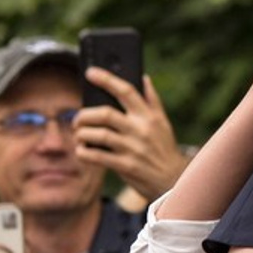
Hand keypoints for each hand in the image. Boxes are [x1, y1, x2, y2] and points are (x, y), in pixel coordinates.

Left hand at [74, 71, 189, 201]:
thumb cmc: (164, 149)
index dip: (107, 79)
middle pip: (106, 114)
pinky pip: (97, 156)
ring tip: (79, 135)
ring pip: (99, 134)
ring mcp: (134, 148)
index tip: (91, 72)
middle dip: (85, 115)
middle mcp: (141, 130)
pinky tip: (82, 151)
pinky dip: (84, 152)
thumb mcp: (163, 123)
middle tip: (78, 119)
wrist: (174, 180)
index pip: (126, 91)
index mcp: (149, 116)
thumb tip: (144, 78)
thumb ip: (152, 100)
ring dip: (82, 134)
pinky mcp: (127, 166)